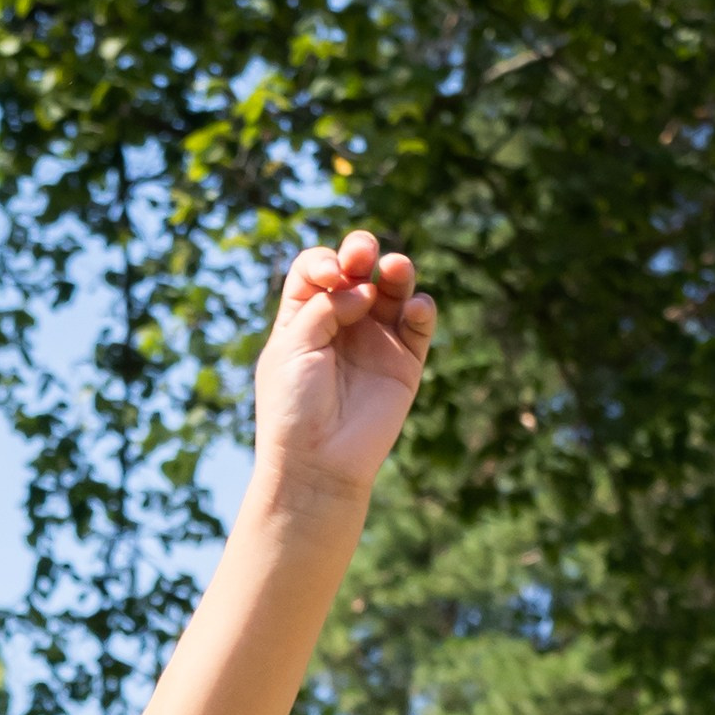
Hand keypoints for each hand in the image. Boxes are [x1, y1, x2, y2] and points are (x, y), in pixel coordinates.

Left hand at [252, 230, 435, 502]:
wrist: (318, 464)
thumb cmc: (293, 408)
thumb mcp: (292, 346)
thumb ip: (325, 305)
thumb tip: (363, 288)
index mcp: (304, 318)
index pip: (318, 268)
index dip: (326, 260)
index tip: (331, 277)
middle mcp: (340, 324)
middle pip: (357, 268)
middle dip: (361, 251)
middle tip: (362, 259)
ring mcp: (374, 341)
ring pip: (392, 287)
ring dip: (397, 270)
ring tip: (395, 271)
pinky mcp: (403, 362)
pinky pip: (419, 323)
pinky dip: (421, 308)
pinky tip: (414, 309)